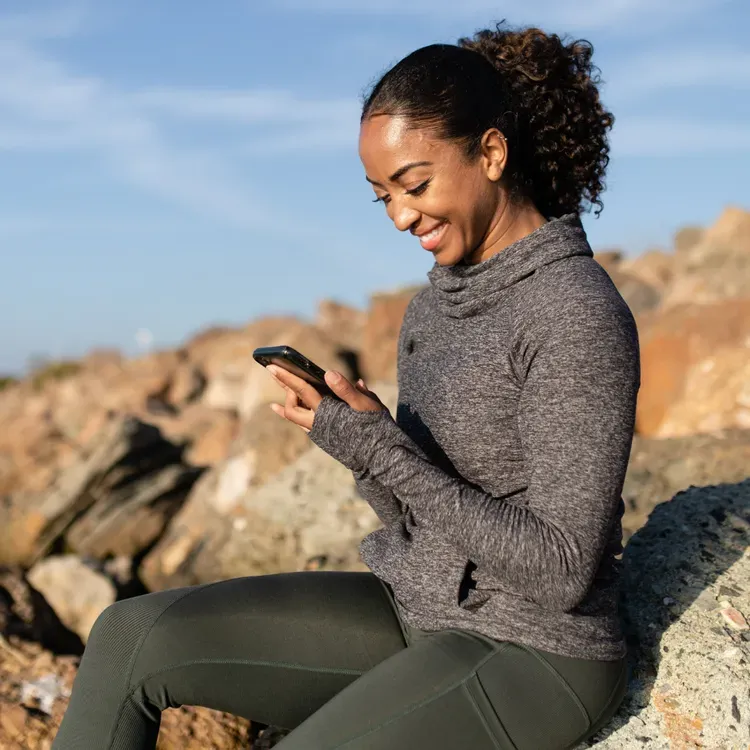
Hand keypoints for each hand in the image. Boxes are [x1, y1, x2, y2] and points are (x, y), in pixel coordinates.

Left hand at [266, 366, 386, 433]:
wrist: (379, 456)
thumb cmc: (375, 427)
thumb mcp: (366, 404)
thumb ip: (346, 390)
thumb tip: (329, 373)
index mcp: (327, 413)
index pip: (302, 391)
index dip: (287, 377)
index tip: (271, 366)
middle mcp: (318, 425)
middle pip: (291, 406)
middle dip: (285, 388)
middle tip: (281, 371)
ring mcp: (318, 433)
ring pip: (295, 415)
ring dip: (288, 399)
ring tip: (281, 382)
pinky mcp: (322, 437)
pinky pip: (300, 422)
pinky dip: (290, 412)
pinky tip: (276, 406)